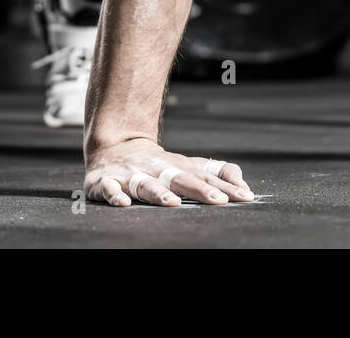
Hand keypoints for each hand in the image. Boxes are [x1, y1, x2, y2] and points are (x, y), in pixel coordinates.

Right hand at [84, 138, 255, 206]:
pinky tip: (122, 203)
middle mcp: (156, 168)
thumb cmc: (156, 164)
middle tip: (218, 200)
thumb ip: (215, 173)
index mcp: (177, 167)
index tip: (244, 197)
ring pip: (146, 183)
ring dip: (159, 193)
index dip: (225, 188)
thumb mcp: (186, 165)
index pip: (205, 178)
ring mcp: (131, 175)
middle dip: (199, 190)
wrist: (112, 146)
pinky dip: (114, 195)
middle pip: (180, 179)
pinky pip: (108, 188)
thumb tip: (242, 184)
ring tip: (172, 202)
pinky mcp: (105, 181)